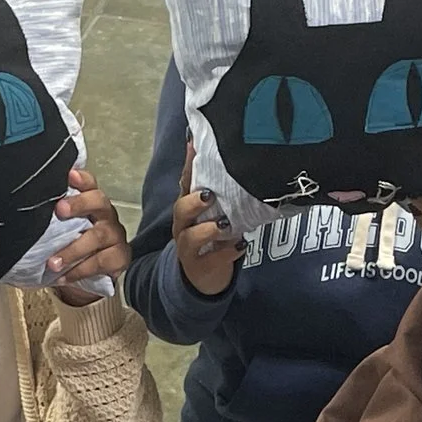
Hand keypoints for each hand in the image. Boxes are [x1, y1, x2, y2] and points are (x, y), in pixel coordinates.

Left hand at [47, 169, 128, 303]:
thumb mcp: (59, 229)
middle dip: (79, 204)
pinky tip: (64, 277)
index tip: (69, 175)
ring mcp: (115, 235)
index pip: (89, 183)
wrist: (88, 275)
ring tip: (53, 263)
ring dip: (73, 250)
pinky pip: (102, 262)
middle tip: (59, 211)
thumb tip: (16, 215)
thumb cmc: (70, 244)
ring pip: (98, 236)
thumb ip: (48, 219)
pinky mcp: (120, 257)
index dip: (81, 178)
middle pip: (98, 201)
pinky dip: (81, 270)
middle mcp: (106, 214)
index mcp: (90, 202)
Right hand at [169, 142, 241, 297]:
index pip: (185, 182)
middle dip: (193, 202)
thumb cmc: (212, 236)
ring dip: (207, 229)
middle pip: (180, 210)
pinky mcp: (200, 267)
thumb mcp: (216, 211)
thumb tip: (239, 153)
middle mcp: (183, 227)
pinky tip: (241, 245)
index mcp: (187, 208)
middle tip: (209, 195)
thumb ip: (223, 188)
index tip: (194, 145)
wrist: (205, 277)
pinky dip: (227, 252)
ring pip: (190, 238)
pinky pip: (211, 260)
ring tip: (225, 224)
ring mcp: (188, 249)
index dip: (188, 164)